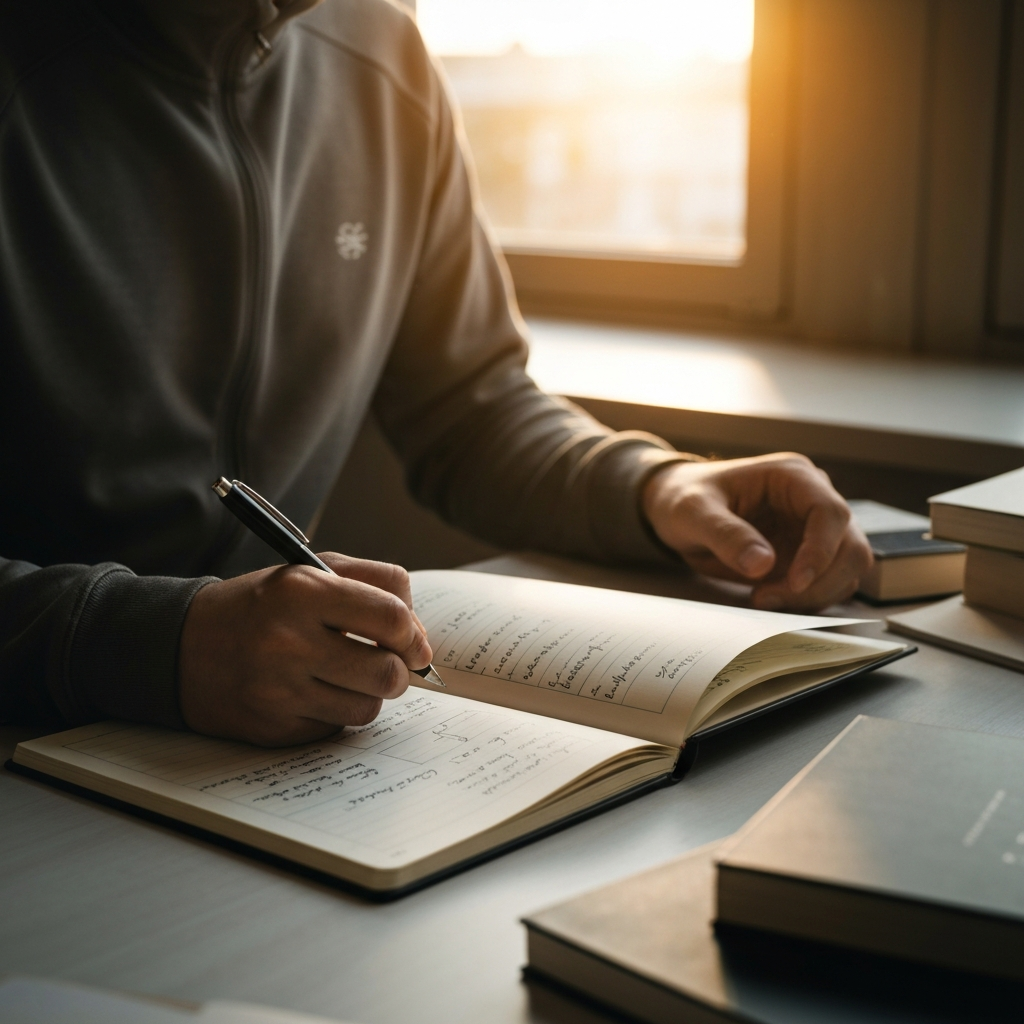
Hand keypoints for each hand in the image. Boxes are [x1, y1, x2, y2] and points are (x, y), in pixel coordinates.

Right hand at [179, 554, 432, 745]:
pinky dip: (335, 712)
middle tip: (384, 662)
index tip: (413, 642)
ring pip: (368, 707)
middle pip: (388, 672)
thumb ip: (376, 587)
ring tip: (344, 675)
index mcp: (302, 590)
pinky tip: (311, 692)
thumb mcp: (312, 571)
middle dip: (398, 670)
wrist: (182, 645)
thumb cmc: (262, 605)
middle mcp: (288, 641)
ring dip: (367, 693)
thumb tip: (420, 639)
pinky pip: (336, 728)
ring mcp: (278, 690)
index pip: (392, 617)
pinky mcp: (273, 727)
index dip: (414, 634)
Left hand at [642, 453, 872, 611]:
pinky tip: (769, 597)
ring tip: (763, 598)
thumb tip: (762, 565)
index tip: (795, 582)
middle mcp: (813, 499)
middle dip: (820, 581)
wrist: (675, 508)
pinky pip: (828, 583)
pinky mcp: (807, 555)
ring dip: (815, 594)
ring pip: (846, 569)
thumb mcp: (693, 512)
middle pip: (850, 546)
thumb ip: (726, 534)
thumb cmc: (684, 498)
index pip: (831, 512)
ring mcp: (813, 529)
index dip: (821, 551)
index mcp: (792, 476)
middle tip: (769, 598)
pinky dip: (808, 599)